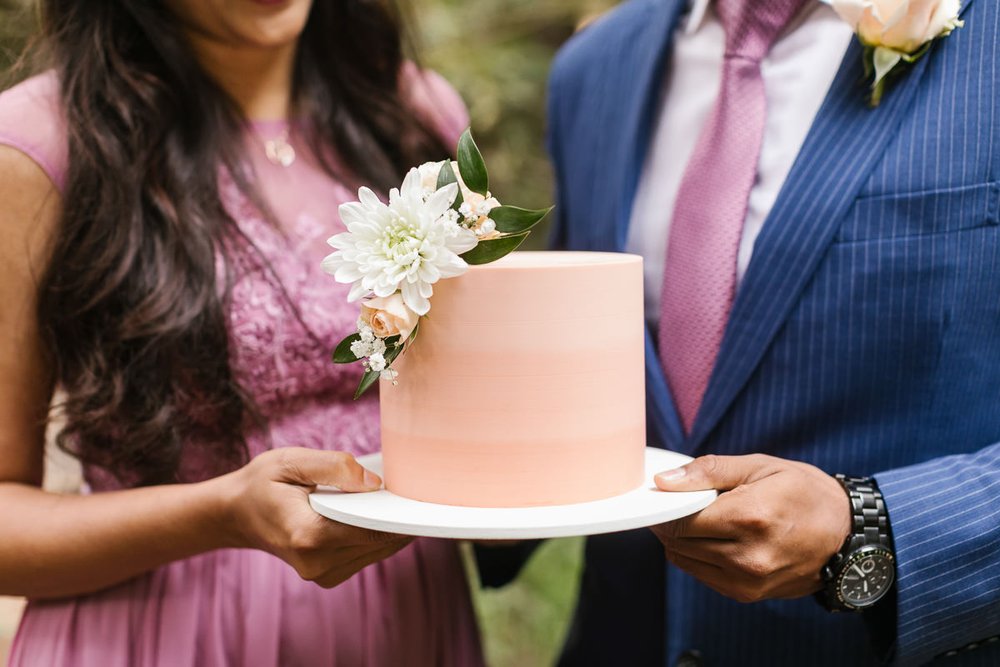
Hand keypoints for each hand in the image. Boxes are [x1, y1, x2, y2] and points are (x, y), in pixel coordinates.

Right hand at [219, 447, 412, 587]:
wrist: (236, 513)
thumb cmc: (263, 483)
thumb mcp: (291, 461)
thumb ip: (333, 467)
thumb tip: (374, 482)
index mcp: (308, 534)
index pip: (371, 530)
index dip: (400, 516)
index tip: (422, 499)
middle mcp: (317, 562)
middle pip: (379, 542)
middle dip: (399, 518)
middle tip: (419, 493)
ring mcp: (322, 574)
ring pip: (377, 551)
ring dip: (391, 527)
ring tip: (401, 500)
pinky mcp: (327, 576)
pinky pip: (366, 555)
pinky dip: (377, 535)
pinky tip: (381, 514)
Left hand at [650, 454, 850, 602]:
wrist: (848, 535)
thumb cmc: (804, 493)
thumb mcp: (759, 466)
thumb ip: (707, 472)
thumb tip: (663, 480)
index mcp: (750, 517)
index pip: (680, 520)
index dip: (666, 507)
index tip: (666, 494)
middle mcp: (747, 556)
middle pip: (678, 542)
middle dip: (671, 521)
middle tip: (682, 503)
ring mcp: (747, 581)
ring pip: (684, 561)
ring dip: (681, 540)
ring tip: (700, 519)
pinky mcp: (747, 595)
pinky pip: (701, 574)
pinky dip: (697, 556)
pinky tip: (714, 537)